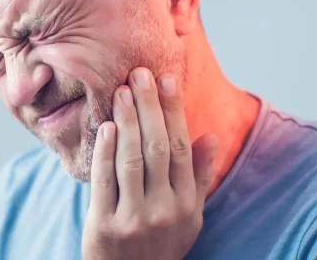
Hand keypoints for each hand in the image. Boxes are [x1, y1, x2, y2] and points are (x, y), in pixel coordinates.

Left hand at [82, 67, 217, 259]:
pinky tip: (105, 126)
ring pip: (132, 161)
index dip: (174, 111)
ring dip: (127, 122)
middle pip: (158, 148)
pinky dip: (104, 152)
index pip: (183, 147)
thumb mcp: (190, 216)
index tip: (168, 79)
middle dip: (150, 107)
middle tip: (140, 73)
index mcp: (187, 204)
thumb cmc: (162, 243)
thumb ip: (200, 177)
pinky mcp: (105, 226)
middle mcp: (165, 210)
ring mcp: (134, 219)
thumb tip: (211, 136)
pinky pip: (105, 182)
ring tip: (121, 91)